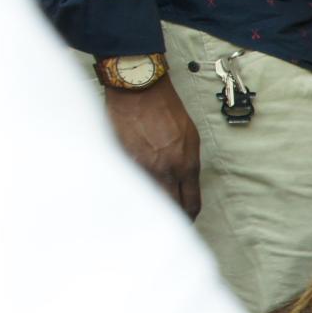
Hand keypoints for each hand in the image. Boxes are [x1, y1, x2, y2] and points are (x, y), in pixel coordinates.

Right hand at [103, 79, 201, 216]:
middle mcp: (164, 171)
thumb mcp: (191, 138)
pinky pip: (127, 183)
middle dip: (170, 218)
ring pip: (147, 199)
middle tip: (169, 222)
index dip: (189, 216)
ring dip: (149, 205)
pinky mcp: (120, 161)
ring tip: (149, 208)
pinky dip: (130, 189)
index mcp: (185, 166)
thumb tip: (184, 184)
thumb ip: (188, 165)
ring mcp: (140, 168)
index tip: (187, 221)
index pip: (190, 204)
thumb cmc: (166, 109)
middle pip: (169, 208)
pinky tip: (130, 190)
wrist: (138, 90)